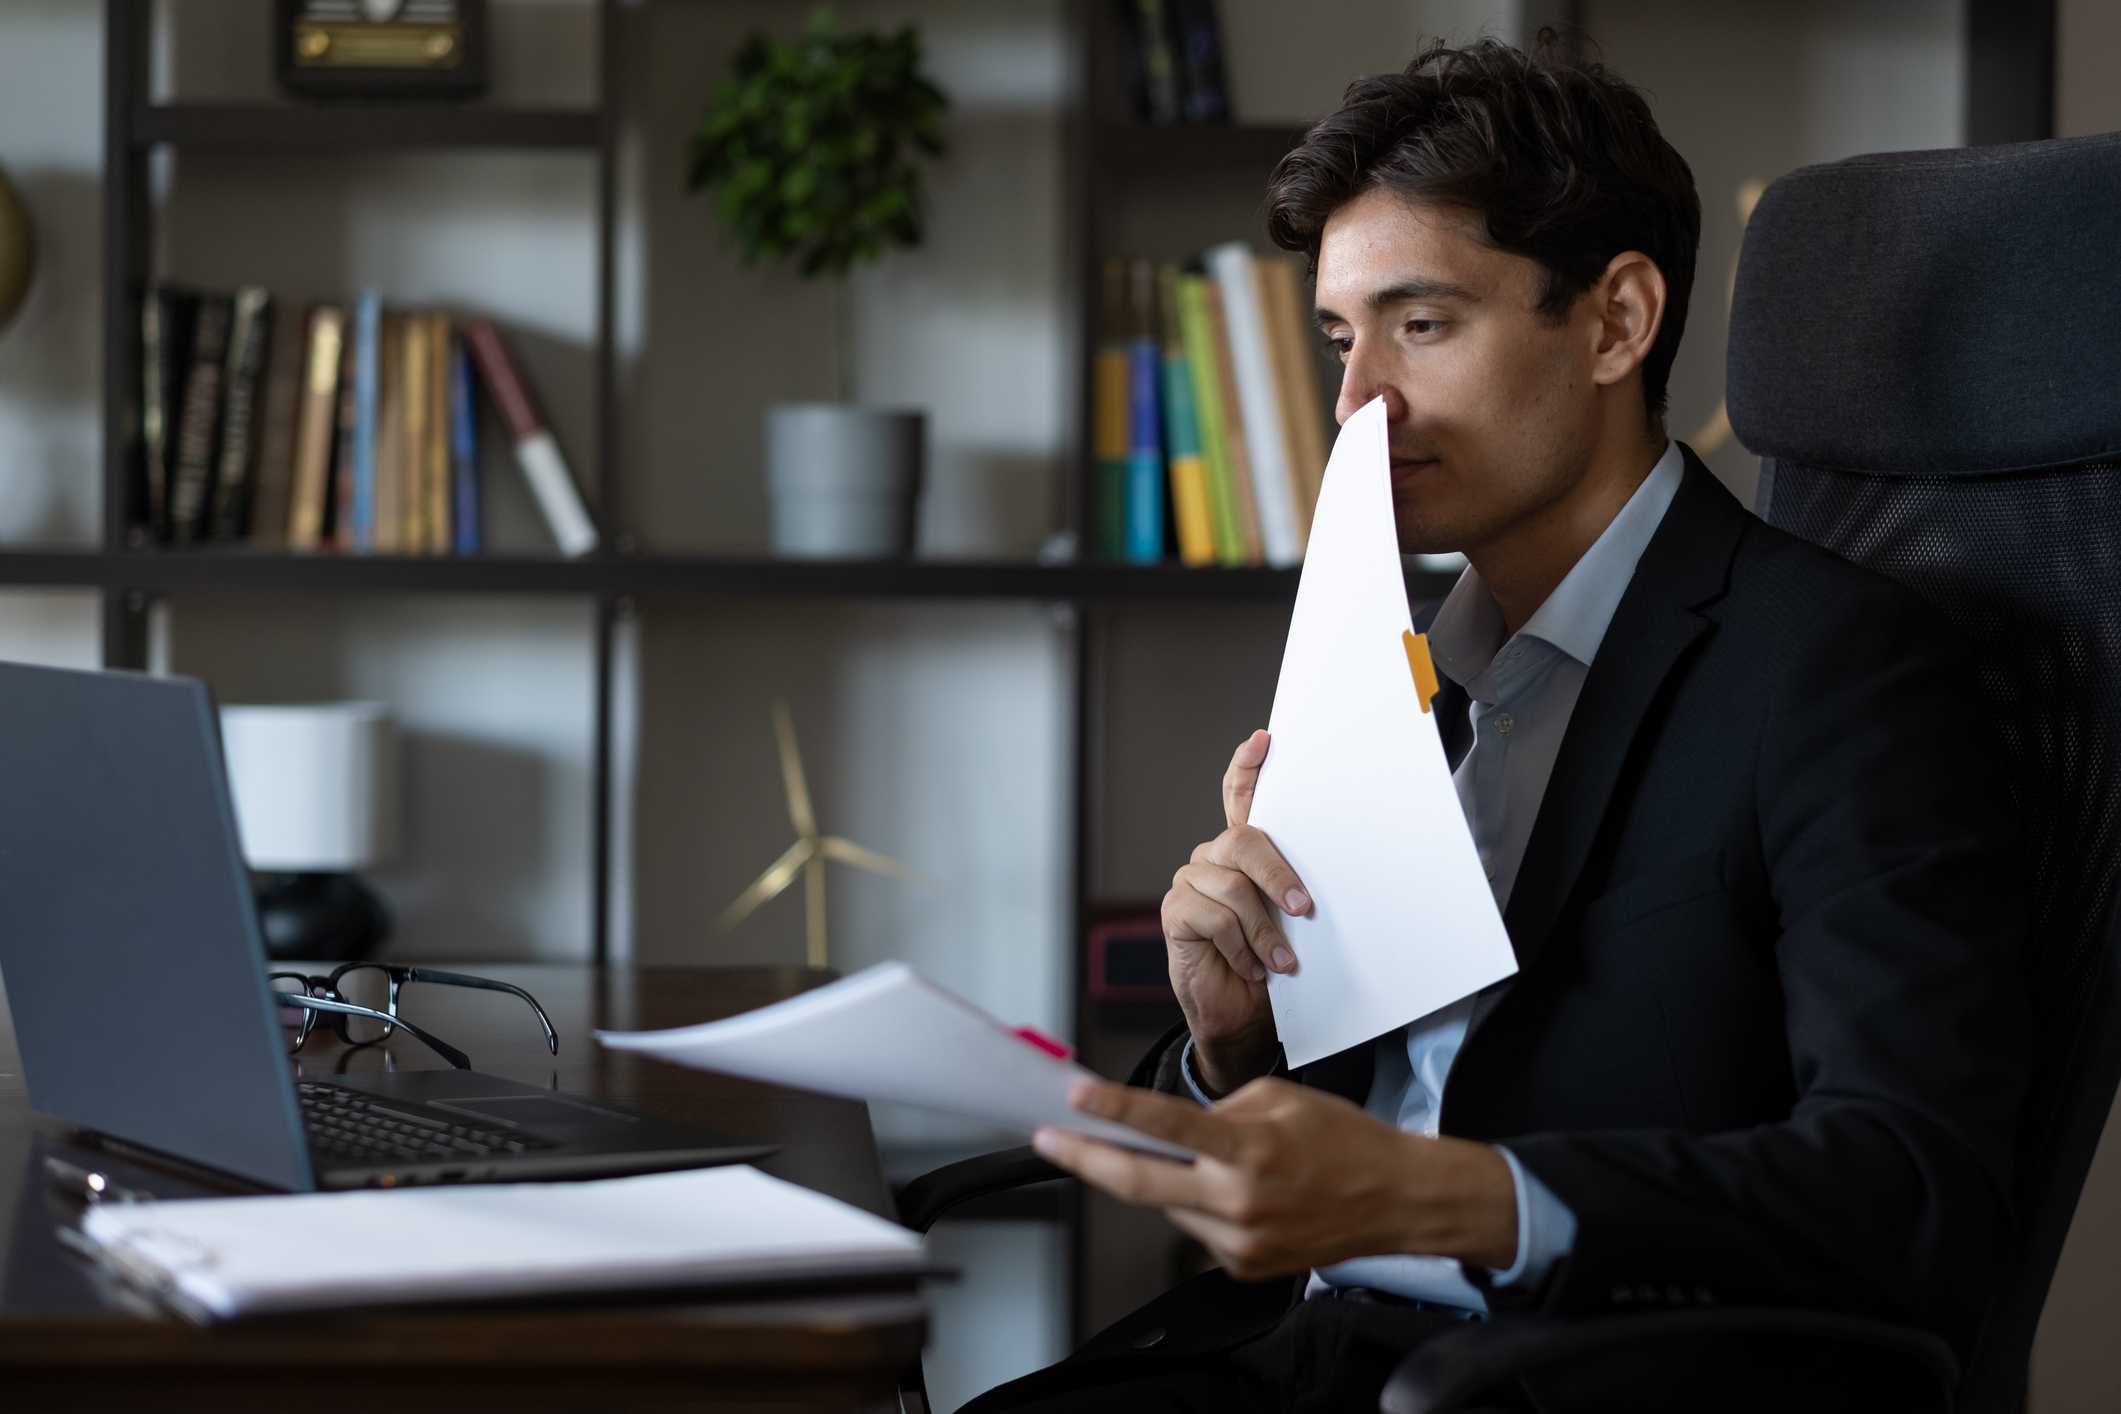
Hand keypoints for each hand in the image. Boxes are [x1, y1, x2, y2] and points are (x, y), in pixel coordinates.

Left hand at [1033, 1078, 1518, 1278]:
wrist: (1397, 1201)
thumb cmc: (1346, 1143)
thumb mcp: (1282, 1098)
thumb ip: (1220, 1108)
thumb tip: (1170, 1124)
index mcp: (1251, 1149)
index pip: (1167, 1127)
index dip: (1115, 1111)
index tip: (1075, 1098)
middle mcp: (1241, 1200)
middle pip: (1140, 1183)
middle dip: (1085, 1159)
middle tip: (1049, 1139)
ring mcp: (1240, 1240)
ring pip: (1169, 1205)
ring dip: (1163, 1180)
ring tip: (1206, 1162)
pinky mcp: (1242, 1266)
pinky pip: (1197, 1228)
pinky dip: (1198, 1204)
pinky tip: (1236, 1192)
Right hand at [1163, 730, 1310, 1093]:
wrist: (1242, 1016)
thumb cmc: (1270, 964)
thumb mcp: (1291, 922)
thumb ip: (1293, 889)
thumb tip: (1325, 875)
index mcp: (1244, 854)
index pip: (1240, 797)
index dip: (1247, 767)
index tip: (1264, 741)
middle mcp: (1214, 860)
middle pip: (1243, 839)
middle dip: (1277, 872)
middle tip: (1301, 907)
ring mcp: (1191, 884)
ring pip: (1232, 885)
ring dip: (1264, 930)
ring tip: (1281, 962)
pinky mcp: (1175, 914)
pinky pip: (1213, 917)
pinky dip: (1240, 947)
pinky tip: (1251, 967)